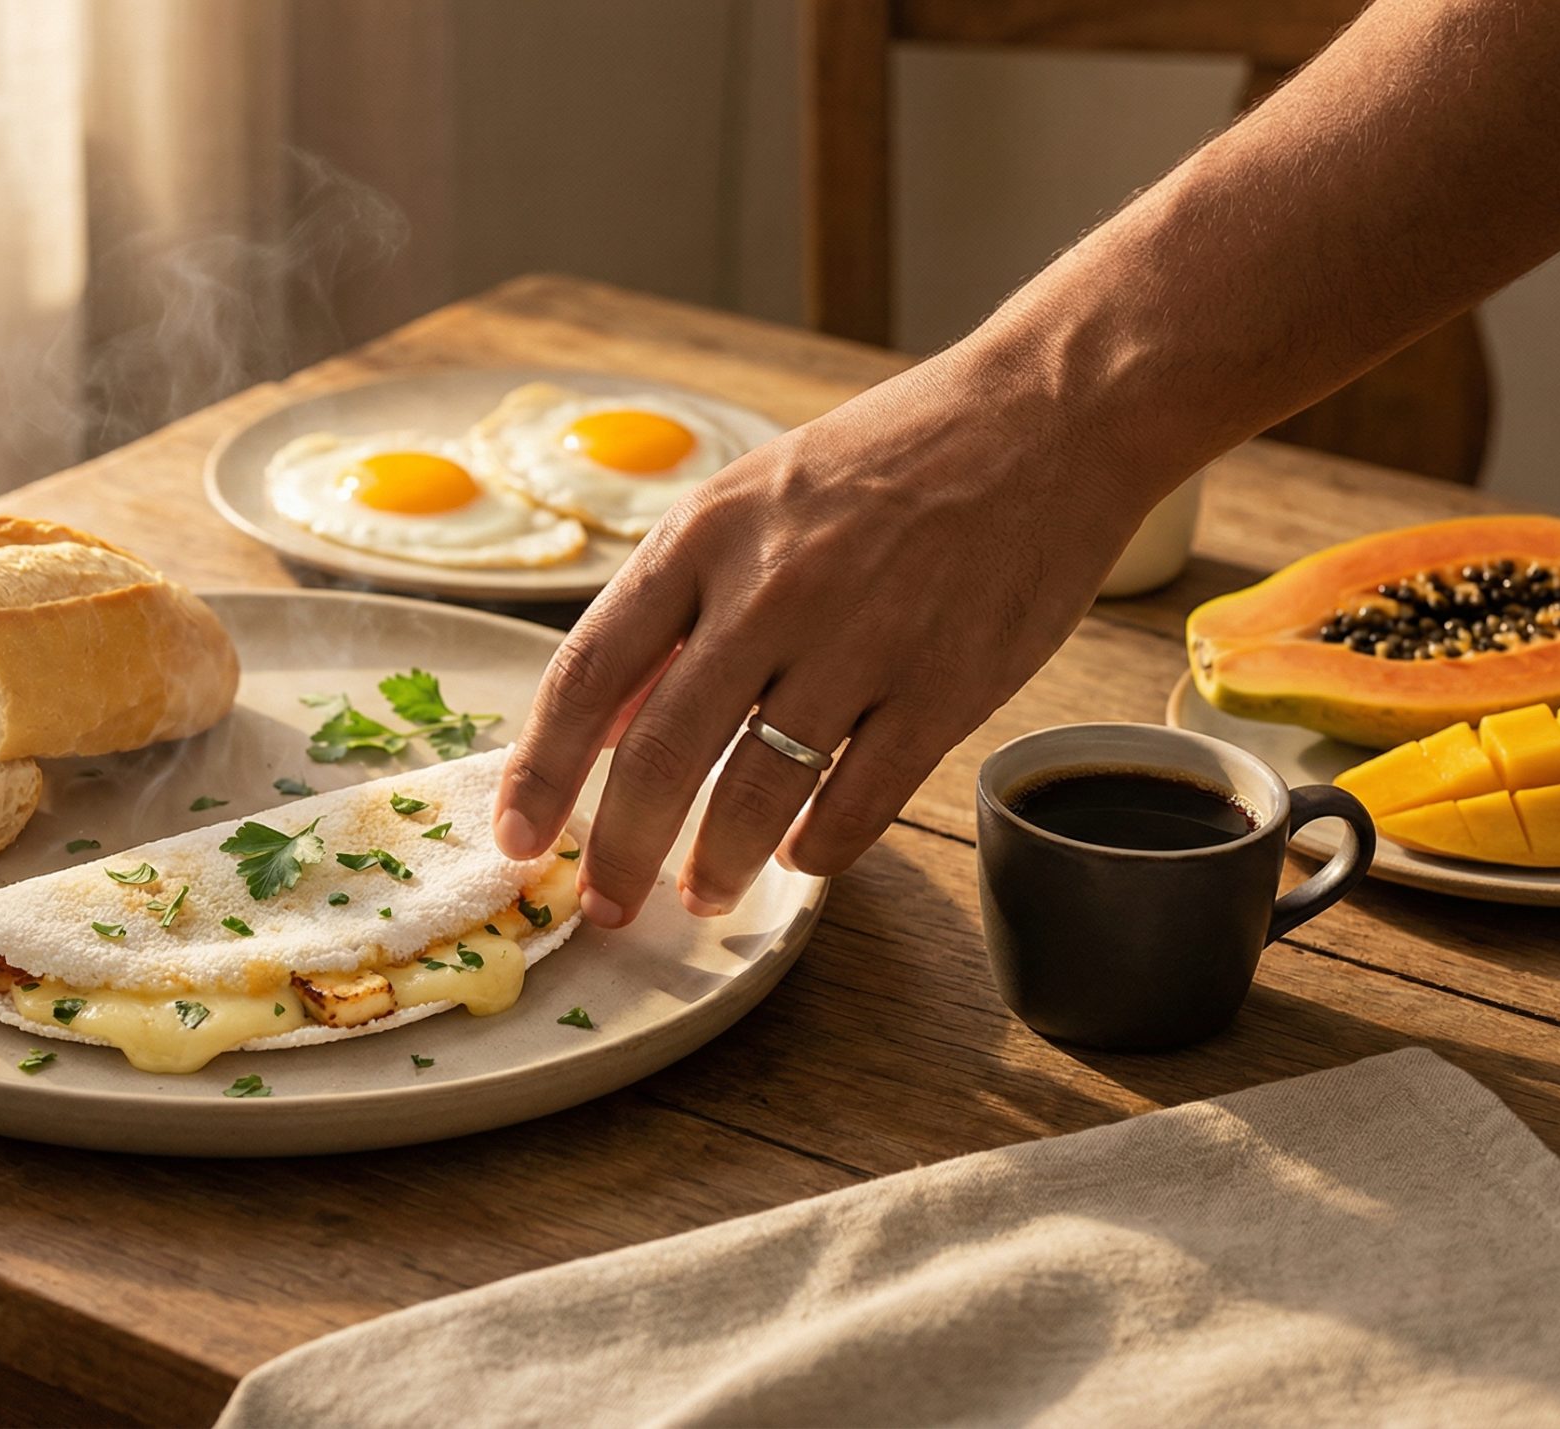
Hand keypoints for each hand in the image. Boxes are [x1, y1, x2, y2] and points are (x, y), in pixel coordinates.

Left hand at [492, 346, 1166, 924]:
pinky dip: (819, 846)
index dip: (541, 769)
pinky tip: (800, 858)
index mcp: (703, 536)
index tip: (515, 837)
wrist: (1044, 418)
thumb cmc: (884, 462)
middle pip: (661, 753)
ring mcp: (862, 640)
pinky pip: (862, 798)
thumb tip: (599, 727)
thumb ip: (674, 613)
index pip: (588, 670)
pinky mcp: (947, 685)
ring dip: (716, 865)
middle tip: (605, 904)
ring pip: (756, 791)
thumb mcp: (750, 502)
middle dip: (619, 848)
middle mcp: (771, 590)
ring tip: (701, 896)